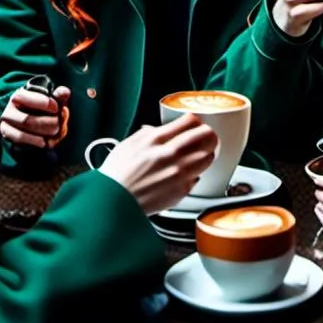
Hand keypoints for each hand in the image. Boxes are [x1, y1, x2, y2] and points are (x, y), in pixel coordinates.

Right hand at [0, 85, 70, 148]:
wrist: (31, 120)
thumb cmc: (43, 108)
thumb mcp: (51, 100)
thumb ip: (59, 95)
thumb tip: (65, 92)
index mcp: (19, 96)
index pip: (24, 98)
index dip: (43, 103)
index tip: (56, 107)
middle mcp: (9, 111)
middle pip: (26, 121)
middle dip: (47, 124)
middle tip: (59, 123)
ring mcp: (6, 125)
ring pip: (22, 134)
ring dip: (42, 135)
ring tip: (55, 131)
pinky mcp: (8, 137)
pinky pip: (20, 142)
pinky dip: (34, 142)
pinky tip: (45, 142)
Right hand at [98, 114, 218, 215]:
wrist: (113, 202)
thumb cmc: (116, 176)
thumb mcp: (127, 144)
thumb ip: (146, 134)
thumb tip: (157, 129)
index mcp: (156, 139)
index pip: (190, 121)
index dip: (197, 120)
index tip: (196, 123)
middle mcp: (170, 154)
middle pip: (205, 137)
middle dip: (209, 134)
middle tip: (207, 136)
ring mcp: (178, 173)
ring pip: (207, 157)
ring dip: (207, 153)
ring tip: (202, 154)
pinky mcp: (181, 190)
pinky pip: (198, 177)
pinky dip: (195, 173)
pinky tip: (187, 173)